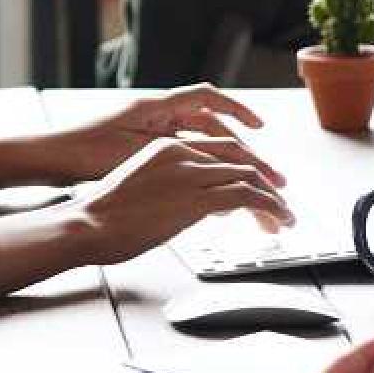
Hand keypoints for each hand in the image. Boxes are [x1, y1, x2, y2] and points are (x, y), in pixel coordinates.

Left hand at [42, 85, 278, 186]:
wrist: (47, 159)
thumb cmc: (82, 151)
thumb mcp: (134, 150)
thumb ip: (175, 152)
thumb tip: (216, 160)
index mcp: (154, 108)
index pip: (206, 98)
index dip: (237, 110)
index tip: (261, 128)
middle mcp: (153, 115)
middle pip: (208, 126)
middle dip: (239, 147)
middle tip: (266, 172)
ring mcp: (146, 132)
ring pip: (197, 143)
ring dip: (222, 161)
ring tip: (247, 185)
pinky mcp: (138, 149)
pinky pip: (180, 155)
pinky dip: (198, 169)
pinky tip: (212, 191)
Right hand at [70, 134, 291, 263]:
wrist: (89, 225)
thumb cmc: (105, 217)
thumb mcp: (143, 191)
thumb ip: (175, 191)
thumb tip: (203, 207)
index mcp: (165, 148)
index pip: (219, 151)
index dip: (244, 168)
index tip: (257, 186)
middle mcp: (181, 153)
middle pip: (239, 161)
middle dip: (265, 182)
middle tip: (279, 201)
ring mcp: (191, 173)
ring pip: (249, 177)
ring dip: (272, 198)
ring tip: (283, 216)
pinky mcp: (199, 196)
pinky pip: (247, 196)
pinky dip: (269, 207)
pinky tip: (277, 220)